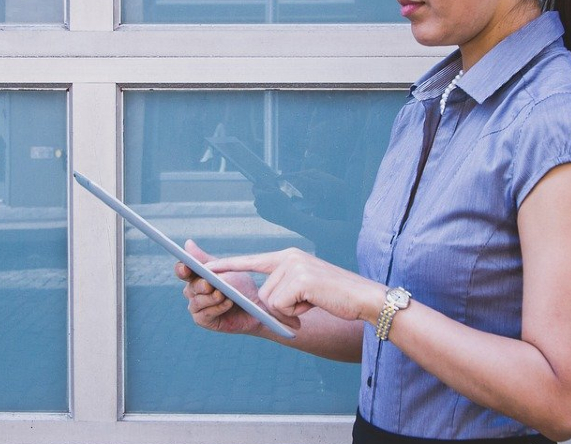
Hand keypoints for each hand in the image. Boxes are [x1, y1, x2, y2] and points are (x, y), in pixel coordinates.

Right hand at [175, 240, 264, 335]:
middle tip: (209, 284)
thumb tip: (188, 243)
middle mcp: (193, 291)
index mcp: (196, 276)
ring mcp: (197, 307)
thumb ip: (205, 260)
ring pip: (197, 301)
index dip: (182, 269)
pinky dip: (217, 307)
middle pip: (190, 287)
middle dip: (200, 285)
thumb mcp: (226, 269)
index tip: (186, 267)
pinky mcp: (204, 320)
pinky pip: (205, 314)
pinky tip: (228, 303)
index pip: (182, 271)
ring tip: (224, 294)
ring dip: (211, 297)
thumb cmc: (241, 286)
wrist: (257, 307)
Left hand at [207, 247, 382, 323]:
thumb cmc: (337, 297)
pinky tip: (314, 303)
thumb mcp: (306, 288)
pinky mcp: (300, 279)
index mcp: (289, 256)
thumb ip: (285, 287)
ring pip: (270, 301)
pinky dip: (296, 313)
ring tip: (313, 302)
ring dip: (290, 311)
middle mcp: (289, 257)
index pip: (252, 260)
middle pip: (263, 292)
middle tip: (305, 306)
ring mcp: (294, 266)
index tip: (205, 266)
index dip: (228, 265)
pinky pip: (281, 306)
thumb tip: (266, 302)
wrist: (365, 298)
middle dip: (280, 308)